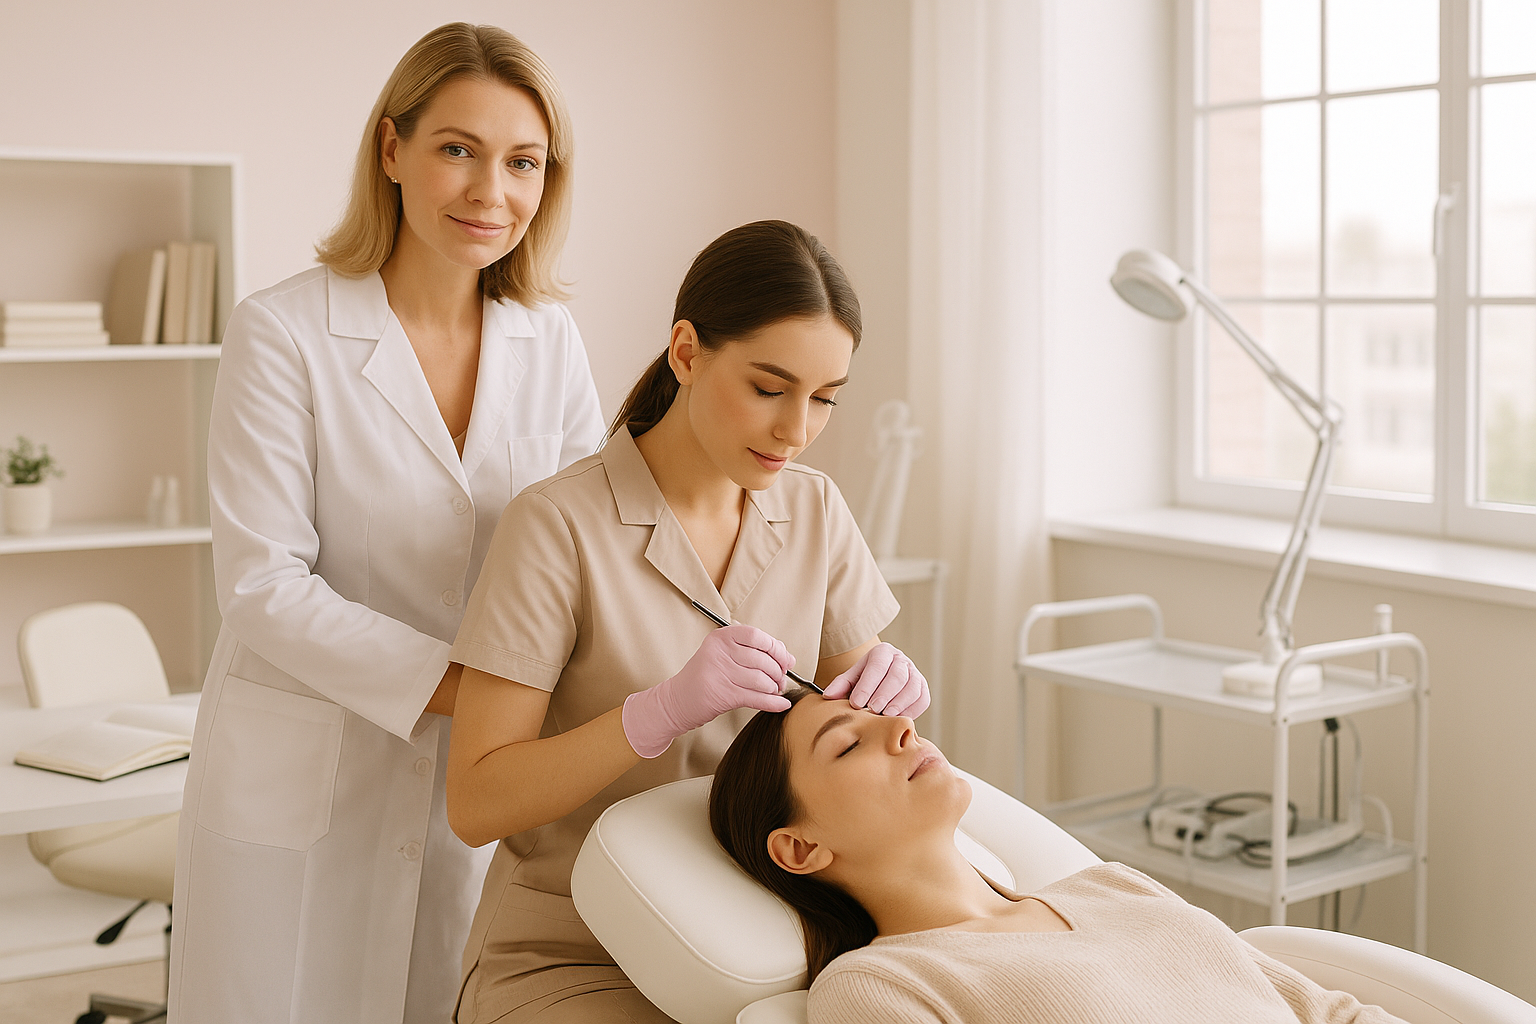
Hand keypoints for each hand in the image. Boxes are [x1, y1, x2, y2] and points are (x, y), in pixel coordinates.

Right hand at [622, 625, 793, 757]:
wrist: (677, 700)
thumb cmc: (706, 676)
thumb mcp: (724, 655)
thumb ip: (755, 652)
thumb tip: (790, 659)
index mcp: (720, 637)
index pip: (757, 636)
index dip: (776, 648)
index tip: (784, 660)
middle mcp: (719, 652)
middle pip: (762, 660)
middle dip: (778, 673)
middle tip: (780, 681)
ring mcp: (719, 673)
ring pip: (761, 680)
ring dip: (774, 689)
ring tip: (774, 691)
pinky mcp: (722, 695)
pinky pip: (756, 698)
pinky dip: (773, 703)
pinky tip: (781, 705)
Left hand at [821, 643, 928, 717]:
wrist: (883, 681)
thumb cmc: (865, 681)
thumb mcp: (852, 678)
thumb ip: (841, 685)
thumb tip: (828, 696)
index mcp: (883, 652)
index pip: (877, 666)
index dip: (867, 685)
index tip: (856, 702)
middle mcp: (901, 660)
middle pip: (897, 675)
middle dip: (884, 693)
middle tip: (872, 709)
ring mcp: (915, 674)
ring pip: (912, 687)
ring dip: (899, 703)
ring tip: (886, 715)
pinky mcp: (923, 689)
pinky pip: (922, 699)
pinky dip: (911, 710)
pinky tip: (898, 718)